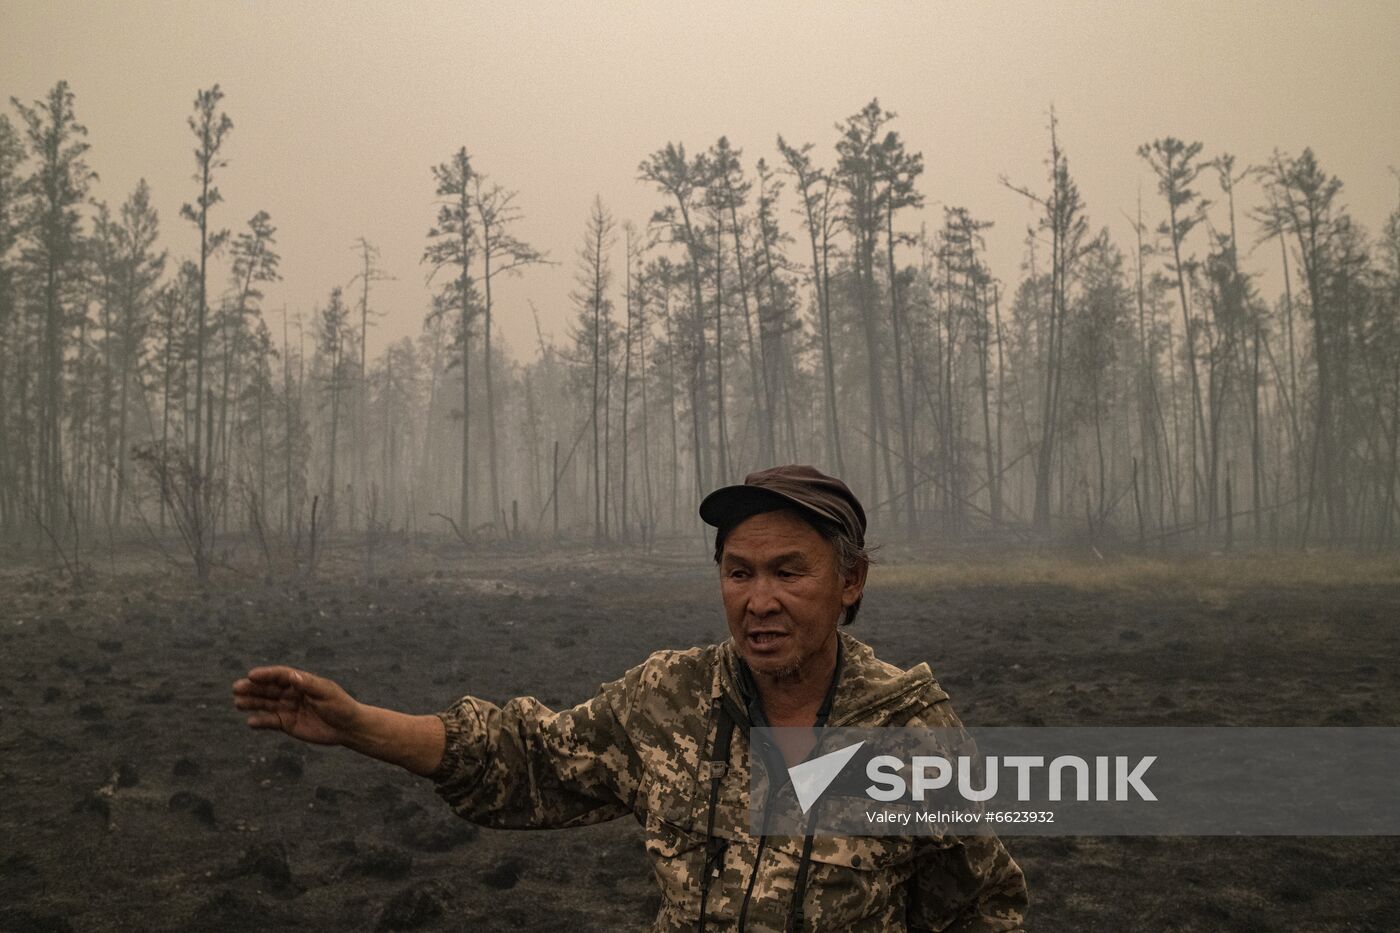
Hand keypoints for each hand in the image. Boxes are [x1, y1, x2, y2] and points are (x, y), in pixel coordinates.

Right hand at [232, 666, 361, 746]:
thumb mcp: (326, 692)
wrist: (347, 727)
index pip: (280, 675)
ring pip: (266, 704)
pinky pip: (270, 722)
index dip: (266, 674)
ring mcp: (288, 708)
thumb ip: (308, 685)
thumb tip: (292, 676)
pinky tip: (250, 722)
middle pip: (269, 689)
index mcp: (301, 682)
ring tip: (238, 703)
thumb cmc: (340, 706)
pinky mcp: (287, 724)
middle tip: (236, 688)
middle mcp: (292, 693)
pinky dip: (260, 721)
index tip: (252, 675)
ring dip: (252, 703)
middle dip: (252, 688)